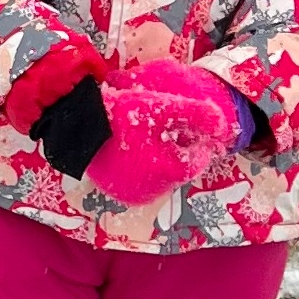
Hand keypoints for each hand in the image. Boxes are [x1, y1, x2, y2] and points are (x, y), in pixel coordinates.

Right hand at [90, 61, 252, 206]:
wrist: (74, 125)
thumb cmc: (120, 113)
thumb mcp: (162, 105)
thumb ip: (196, 113)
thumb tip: (225, 124)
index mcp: (172, 171)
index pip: (196, 158)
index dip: (195, 138)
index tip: (186, 124)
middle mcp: (155, 190)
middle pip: (177, 167)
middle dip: (176, 147)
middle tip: (165, 126)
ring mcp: (134, 193)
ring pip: (157, 173)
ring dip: (158, 156)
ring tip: (146, 133)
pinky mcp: (116, 192)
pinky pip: (137, 178)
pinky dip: (139, 164)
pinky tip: (131, 144)